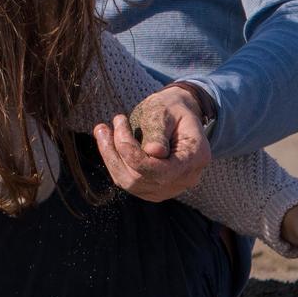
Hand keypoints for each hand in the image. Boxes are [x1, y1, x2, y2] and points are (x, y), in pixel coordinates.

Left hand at [91, 82, 215, 200]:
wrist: (176, 115)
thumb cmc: (171, 108)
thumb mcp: (166, 110)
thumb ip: (159, 130)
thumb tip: (153, 152)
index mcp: (195, 156)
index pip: (163, 170)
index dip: (136, 157)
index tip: (118, 129)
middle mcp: (186, 178)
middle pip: (143, 179)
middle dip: (117, 153)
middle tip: (104, 126)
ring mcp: (170, 187)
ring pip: (131, 183)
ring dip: (111, 157)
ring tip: (102, 130)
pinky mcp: (153, 188)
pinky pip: (128, 182)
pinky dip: (114, 162)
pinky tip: (107, 142)